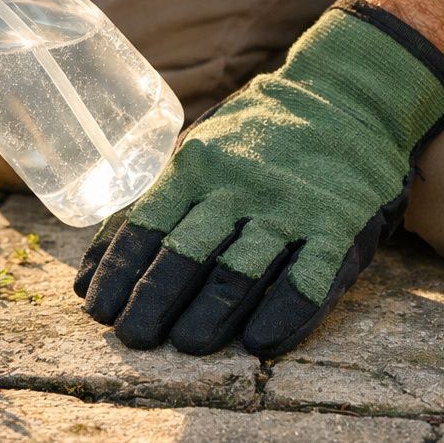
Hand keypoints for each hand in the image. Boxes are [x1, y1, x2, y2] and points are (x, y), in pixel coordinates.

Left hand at [75, 0, 443, 357]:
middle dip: (153, 301)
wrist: (348, 97)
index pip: (145, 224)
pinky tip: (258, 341)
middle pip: (185, 253)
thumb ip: (158, 202)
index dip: (118, 272)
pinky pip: (307, 279)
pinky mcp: (337, 225)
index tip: (98, 310)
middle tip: (133, 338)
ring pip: (239, 270)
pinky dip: (282, 314)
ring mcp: (289, 206)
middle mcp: (238, 186)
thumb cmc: (257, 137)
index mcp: (196, 165)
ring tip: (186, 345)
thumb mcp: (201, 152)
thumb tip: (96, 267)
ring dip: (209, 314)